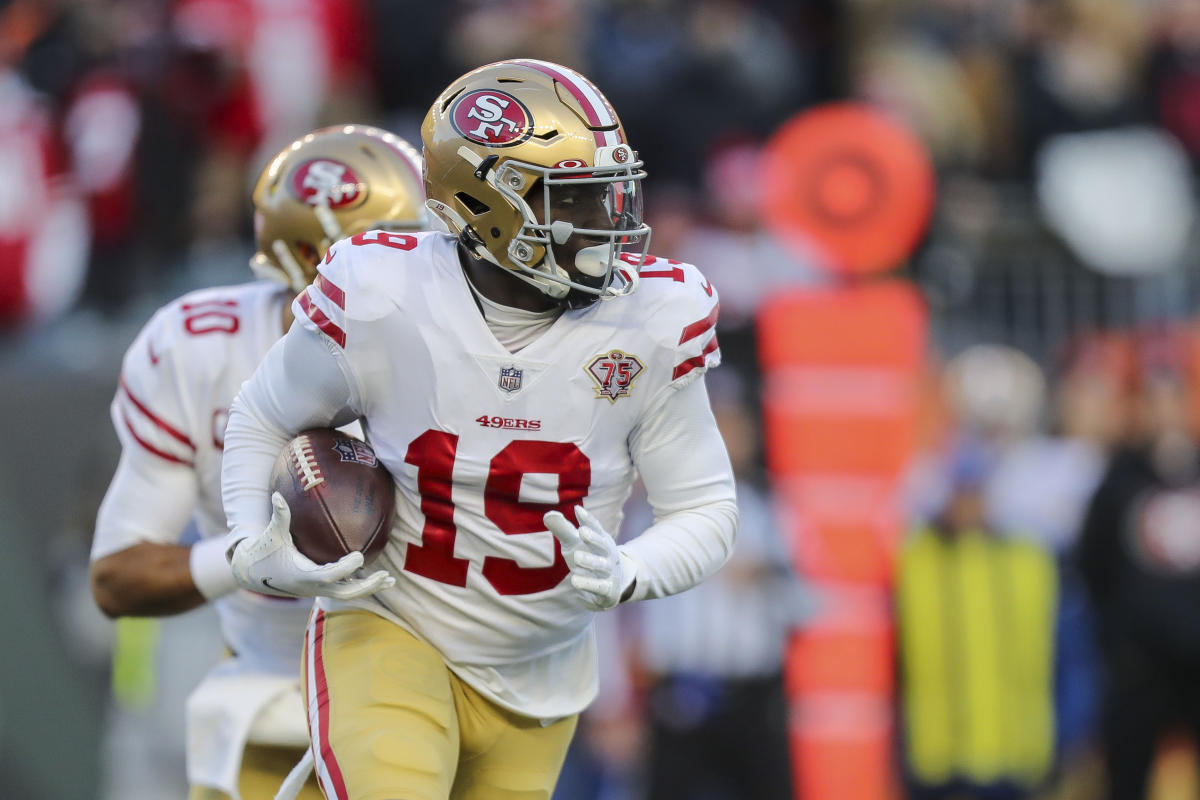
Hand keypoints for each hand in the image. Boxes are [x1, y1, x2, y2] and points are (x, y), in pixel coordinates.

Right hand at [230, 492, 394, 599]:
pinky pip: (344, 589)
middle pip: (345, 593)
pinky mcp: (320, 588)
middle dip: (367, 587)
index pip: (329, 576)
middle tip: (387, 576)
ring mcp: (317, 590)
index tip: (359, 556)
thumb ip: (278, 516)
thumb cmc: (265, 551)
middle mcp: (312, 587)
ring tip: (390, 580)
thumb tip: (277, 494)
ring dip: (369, 588)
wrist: (253, 573)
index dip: (345, 568)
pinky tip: (378, 577)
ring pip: (348, 595)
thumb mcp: (272, 534)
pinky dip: (360, 585)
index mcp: (303, 575)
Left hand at [545, 505, 633, 609]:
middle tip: (581, 532)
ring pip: (602, 569)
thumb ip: (563, 530)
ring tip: (575, 568)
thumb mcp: (575, 543)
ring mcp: (610, 573)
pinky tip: (575, 588)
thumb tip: (549, 515)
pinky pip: (600, 590)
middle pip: (603, 546)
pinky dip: (589, 589)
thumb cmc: (590, 556)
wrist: (616, 582)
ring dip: (590, 565)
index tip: (578, 510)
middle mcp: (608, 555)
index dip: (588, 519)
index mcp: (601, 540)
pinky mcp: (608, 591)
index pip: (596, 528)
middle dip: (593, 540)